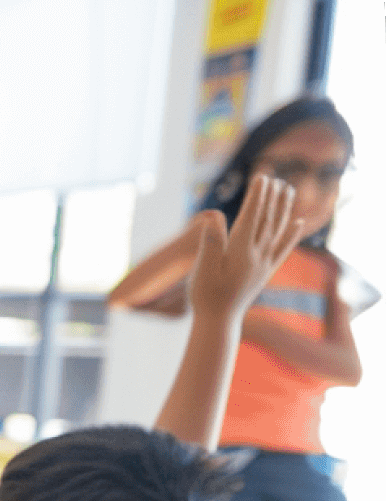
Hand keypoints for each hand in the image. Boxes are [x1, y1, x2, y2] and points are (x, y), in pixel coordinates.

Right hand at [186, 173, 307, 321]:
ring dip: (284, 209)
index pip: (252, 218)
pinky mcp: (265, 272)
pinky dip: (291, 235)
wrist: (219, 322)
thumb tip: (215, 216)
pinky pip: (282, 249)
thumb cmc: (205, 296)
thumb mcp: (201, 269)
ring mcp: (264, 264)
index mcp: (241, 253)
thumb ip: (210, 241)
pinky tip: (299, 223)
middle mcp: (257, 256)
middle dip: (272, 198)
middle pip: (268, 221)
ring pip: (277, 231)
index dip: (258, 197)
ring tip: (289, 190)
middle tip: (276, 178)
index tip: (262, 177)